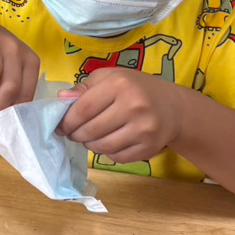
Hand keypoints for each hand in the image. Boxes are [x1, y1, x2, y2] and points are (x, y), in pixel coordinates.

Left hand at [56, 68, 181, 162]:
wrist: (174, 108)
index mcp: (120, 84)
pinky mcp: (149, 147)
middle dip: (76, 134)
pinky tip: (108, 142)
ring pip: (102, 147)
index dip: (67, 121)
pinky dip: (107, 153)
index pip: (83, 109)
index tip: (61, 126)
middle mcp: (133, 106)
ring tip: (89, 137)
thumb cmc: (135, 88)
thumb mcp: (110, 78)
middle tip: (73, 133)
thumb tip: (60, 99)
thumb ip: (84, 88)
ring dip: (89, 145)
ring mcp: (143, 129)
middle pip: (90, 130)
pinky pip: (116, 157)